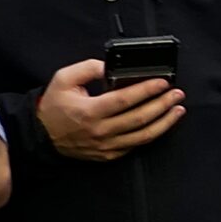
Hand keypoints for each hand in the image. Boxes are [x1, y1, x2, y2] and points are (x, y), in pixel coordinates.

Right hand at [37, 59, 183, 161]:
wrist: (41, 136)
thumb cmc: (54, 106)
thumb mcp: (64, 79)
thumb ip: (88, 68)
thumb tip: (111, 66)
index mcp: (89, 111)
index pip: (125, 100)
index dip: (147, 90)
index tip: (163, 82)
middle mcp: (100, 131)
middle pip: (140, 118)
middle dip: (163, 105)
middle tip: (178, 94)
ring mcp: (106, 146)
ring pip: (144, 136)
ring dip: (165, 122)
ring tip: (178, 109)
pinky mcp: (109, 155)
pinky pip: (136, 145)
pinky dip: (153, 134)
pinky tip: (163, 123)